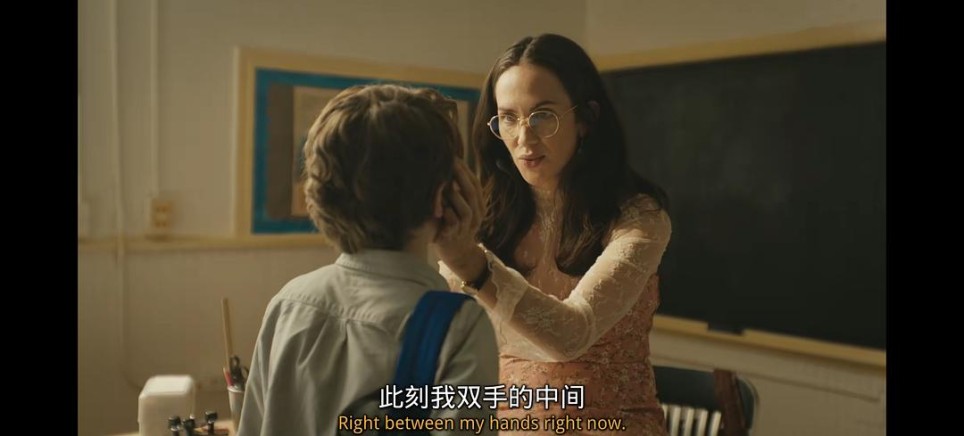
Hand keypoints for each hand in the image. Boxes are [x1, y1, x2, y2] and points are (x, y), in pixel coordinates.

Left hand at [434, 160, 484, 274]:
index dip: (465, 170)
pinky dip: (447, 213)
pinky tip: (439, 206)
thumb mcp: (459, 207)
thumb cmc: (453, 225)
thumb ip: (457, 191)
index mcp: (478, 206)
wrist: (457, 254)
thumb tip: (449, 167)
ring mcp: (466, 227)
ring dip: (454, 195)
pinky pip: (454, 223)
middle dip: (460, 176)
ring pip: (466, 208)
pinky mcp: (454, 236)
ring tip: (444, 183)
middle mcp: (476, 216)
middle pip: (472, 192)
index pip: (476, 184)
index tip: (454, 157)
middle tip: (450, 162)